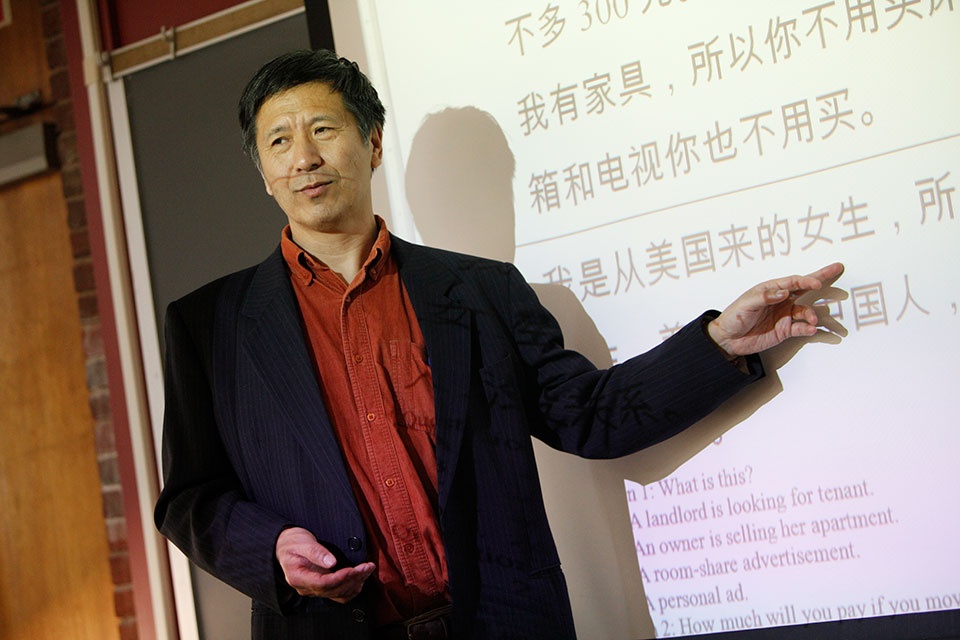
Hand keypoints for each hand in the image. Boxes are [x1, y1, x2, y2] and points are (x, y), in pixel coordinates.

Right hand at [275, 527, 374, 602]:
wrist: (284, 546)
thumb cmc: (292, 543)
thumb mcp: (302, 542)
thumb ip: (316, 552)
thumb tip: (332, 562)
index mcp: (298, 577)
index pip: (323, 584)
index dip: (341, 578)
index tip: (355, 569)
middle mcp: (306, 587)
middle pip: (333, 590)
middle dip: (353, 579)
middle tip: (368, 566)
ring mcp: (315, 589)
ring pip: (339, 594)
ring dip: (356, 584)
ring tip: (367, 569)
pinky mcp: (322, 588)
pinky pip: (339, 594)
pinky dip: (352, 587)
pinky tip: (360, 577)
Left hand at [707, 263, 843, 357]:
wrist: (729, 339)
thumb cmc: (734, 317)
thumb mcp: (747, 304)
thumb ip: (765, 297)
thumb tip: (784, 292)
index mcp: (772, 290)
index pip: (793, 282)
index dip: (806, 280)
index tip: (816, 283)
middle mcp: (782, 300)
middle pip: (805, 288)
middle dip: (821, 279)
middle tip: (836, 268)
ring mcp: (785, 315)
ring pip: (806, 311)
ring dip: (813, 314)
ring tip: (814, 320)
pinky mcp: (785, 330)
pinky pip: (801, 328)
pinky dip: (808, 328)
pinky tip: (811, 329)